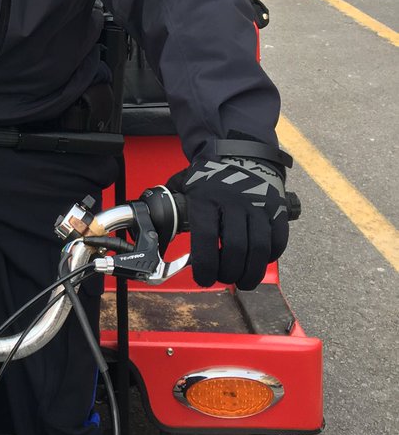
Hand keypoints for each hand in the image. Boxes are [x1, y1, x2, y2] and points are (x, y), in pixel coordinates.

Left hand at [182, 156, 288, 289]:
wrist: (241, 153)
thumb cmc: (209, 177)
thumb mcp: (185, 185)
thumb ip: (171, 207)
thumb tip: (156, 233)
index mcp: (206, 197)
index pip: (206, 237)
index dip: (206, 265)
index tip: (204, 279)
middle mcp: (234, 201)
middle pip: (235, 248)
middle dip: (229, 272)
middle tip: (223, 279)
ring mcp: (258, 204)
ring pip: (259, 248)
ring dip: (251, 272)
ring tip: (243, 281)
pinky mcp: (277, 209)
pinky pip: (278, 240)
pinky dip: (270, 257)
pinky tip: (258, 261)